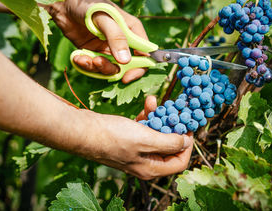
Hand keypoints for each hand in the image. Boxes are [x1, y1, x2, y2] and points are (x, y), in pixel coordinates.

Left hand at [42, 0, 148, 82]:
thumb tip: (126, 61)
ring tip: (84, 58)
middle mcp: (122, 40)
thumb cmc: (87, 3)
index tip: (126, 77)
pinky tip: (77, 57)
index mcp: (131, 29)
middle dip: (112, 69)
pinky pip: (93, 66)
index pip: (145, 53)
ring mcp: (107, 47)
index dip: (139, 67)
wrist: (63, 1)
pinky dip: (85, 65)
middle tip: (98, 63)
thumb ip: (116, 38)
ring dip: (96, 67)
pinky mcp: (93, 51)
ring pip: (109, 68)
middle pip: (126, 66)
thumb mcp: (104, 18)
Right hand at [75, 96, 193, 179]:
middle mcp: (145, 162)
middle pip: (169, 146)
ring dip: (159, 117)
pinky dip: (147, 116)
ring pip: (156, 134)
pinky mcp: (127, 139)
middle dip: (172, 126)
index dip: (187, 145)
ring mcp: (135, 150)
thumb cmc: (112, 137)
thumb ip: (169, 142)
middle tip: (175, 110)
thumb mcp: (146, 139)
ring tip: (156, 102)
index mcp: (151, 168)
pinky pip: (143, 129)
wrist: (83, 131)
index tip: (188, 126)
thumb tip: (185, 142)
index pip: (180, 162)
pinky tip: (147, 104)